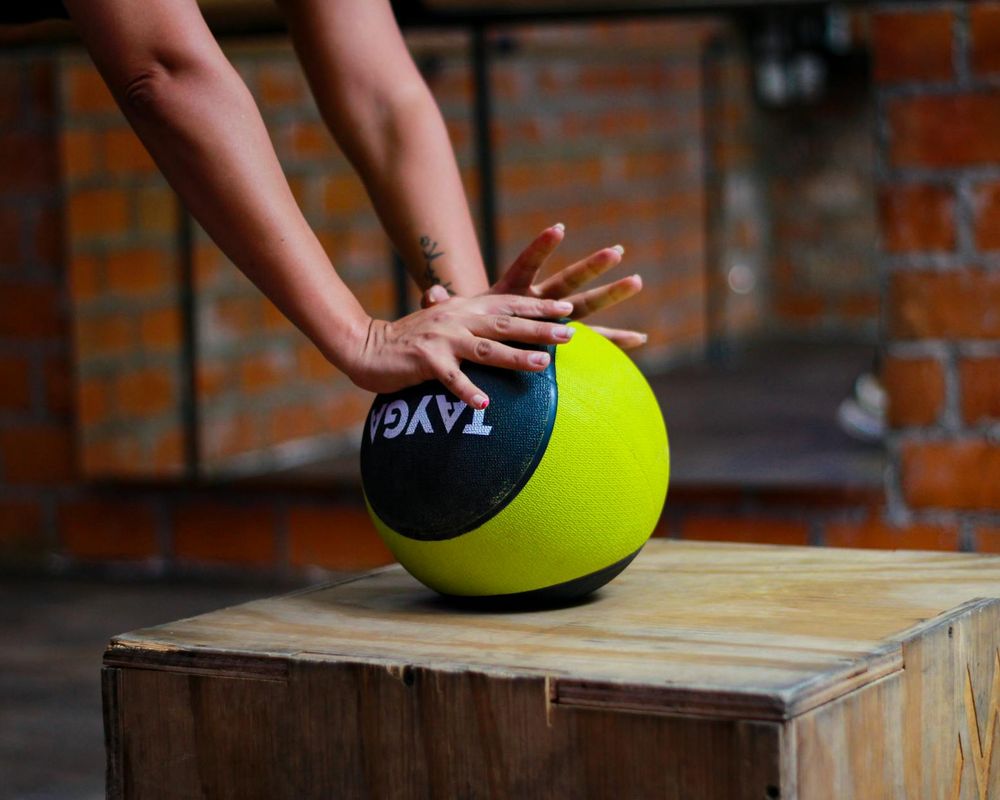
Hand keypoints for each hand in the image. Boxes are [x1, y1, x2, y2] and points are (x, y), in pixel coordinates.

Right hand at [347, 294, 575, 408]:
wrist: (367, 346)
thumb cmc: (410, 339)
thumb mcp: (443, 322)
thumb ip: (470, 320)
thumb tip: (498, 323)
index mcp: (465, 308)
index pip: (508, 304)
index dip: (538, 306)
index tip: (567, 310)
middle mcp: (457, 319)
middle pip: (505, 324)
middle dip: (539, 328)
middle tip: (569, 334)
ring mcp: (442, 339)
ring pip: (486, 349)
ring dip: (515, 357)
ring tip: (542, 365)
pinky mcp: (426, 361)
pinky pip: (451, 379)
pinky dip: (468, 391)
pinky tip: (485, 404)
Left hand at [422, 224, 646, 349]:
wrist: (485, 346)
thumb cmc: (469, 329)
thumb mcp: (456, 316)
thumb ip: (444, 305)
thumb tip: (430, 293)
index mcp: (515, 292)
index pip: (529, 264)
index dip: (542, 247)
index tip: (560, 227)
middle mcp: (541, 302)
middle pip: (569, 282)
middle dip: (592, 267)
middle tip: (617, 250)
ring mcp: (557, 320)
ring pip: (589, 306)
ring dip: (613, 294)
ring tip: (637, 280)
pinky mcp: (566, 343)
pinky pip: (595, 343)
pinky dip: (616, 343)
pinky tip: (641, 339)